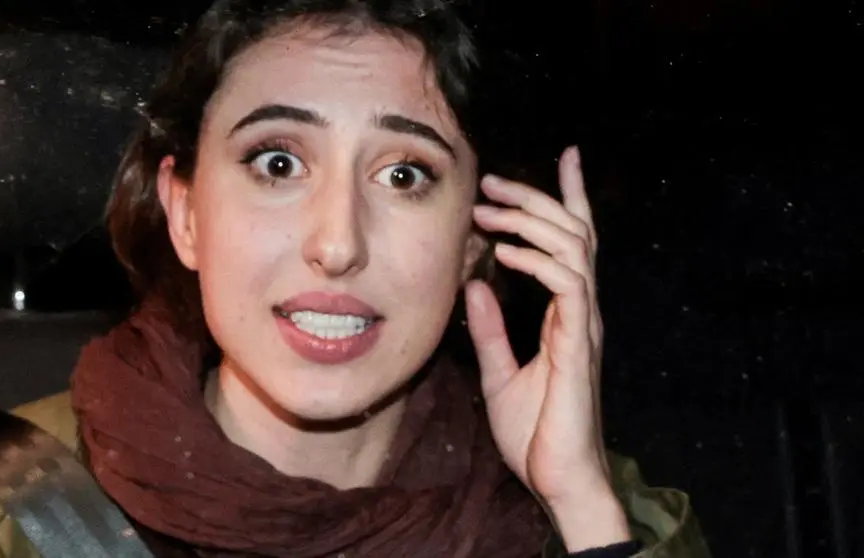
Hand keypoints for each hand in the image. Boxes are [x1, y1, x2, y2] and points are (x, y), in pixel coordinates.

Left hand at [466, 146, 629, 549]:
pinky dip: (537, 260)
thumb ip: (490, 330)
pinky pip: (567, 285)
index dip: (570, 199)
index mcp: (567, 316)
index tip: (567, 158)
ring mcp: (584, 325)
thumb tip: (475, 286)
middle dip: (536, 198)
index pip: (573, 245)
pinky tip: (505, 252)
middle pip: (573, 233)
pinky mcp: (578, 344)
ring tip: (489, 209)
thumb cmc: (536, 435)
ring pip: (573, 248)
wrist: (557, 480)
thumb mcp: (499, 374)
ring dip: (529, 221)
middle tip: (492, 179)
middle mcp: (581, 312)